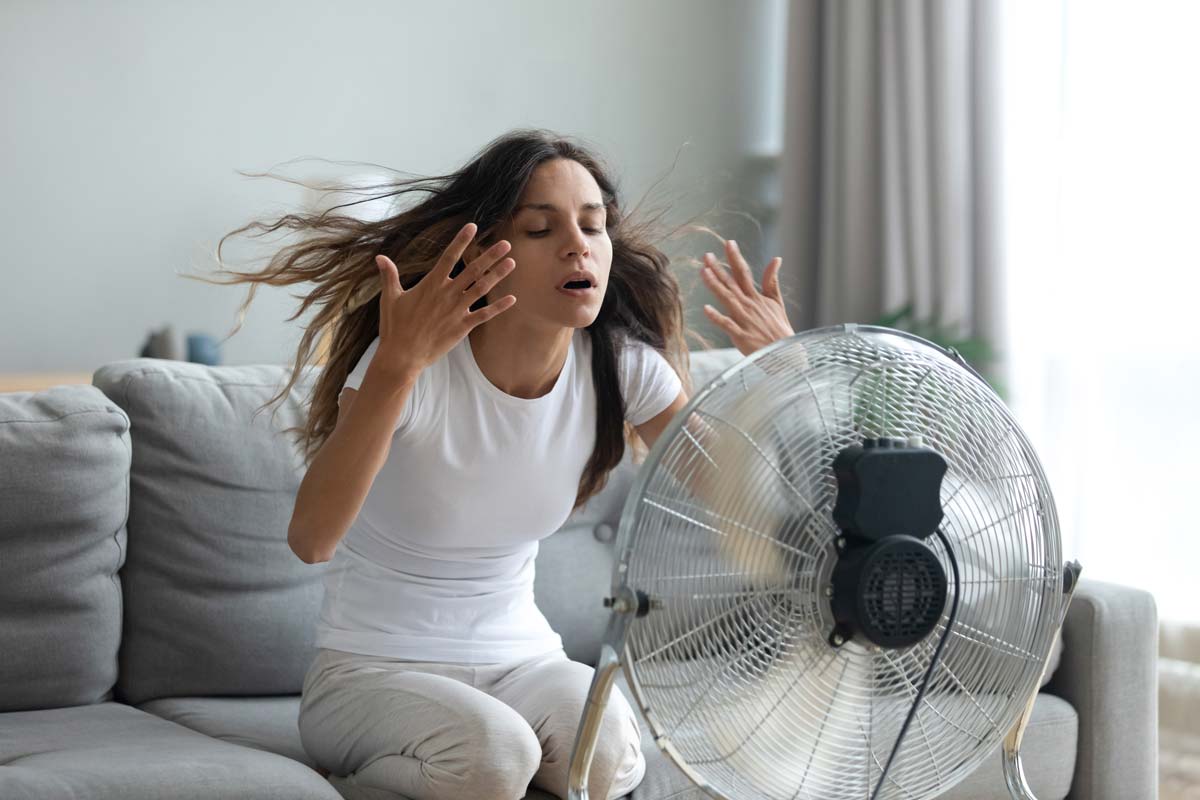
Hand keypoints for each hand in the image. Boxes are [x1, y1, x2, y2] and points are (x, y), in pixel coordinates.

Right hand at [372, 222, 515, 382]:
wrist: (402, 355)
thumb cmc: (395, 326)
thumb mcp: (390, 298)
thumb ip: (389, 276)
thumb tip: (380, 257)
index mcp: (431, 284)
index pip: (449, 257)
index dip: (461, 241)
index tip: (472, 227)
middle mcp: (447, 294)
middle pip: (473, 270)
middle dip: (490, 256)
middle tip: (506, 244)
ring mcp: (456, 310)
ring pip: (481, 289)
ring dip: (498, 275)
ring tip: (512, 263)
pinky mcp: (462, 327)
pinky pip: (484, 315)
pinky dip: (499, 307)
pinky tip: (512, 299)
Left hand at [700, 240, 793, 356]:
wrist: (786, 353)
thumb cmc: (779, 329)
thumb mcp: (777, 302)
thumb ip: (772, 281)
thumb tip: (776, 258)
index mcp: (756, 297)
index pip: (744, 273)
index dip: (735, 258)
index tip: (728, 243)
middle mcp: (749, 305)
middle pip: (731, 283)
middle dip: (719, 268)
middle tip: (706, 255)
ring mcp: (744, 320)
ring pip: (727, 299)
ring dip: (715, 286)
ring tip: (704, 272)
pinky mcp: (741, 335)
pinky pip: (727, 324)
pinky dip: (717, 317)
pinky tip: (706, 309)